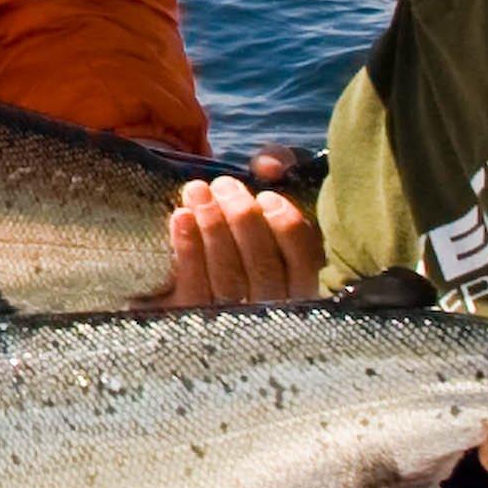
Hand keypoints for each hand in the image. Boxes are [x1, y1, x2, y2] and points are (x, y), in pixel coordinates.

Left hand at [156, 176, 322, 310]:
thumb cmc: (246, 215)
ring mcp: (234, 323)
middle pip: (263, 271)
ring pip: (229, 281)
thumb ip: (282, 163)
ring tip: (197, 191)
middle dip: (242, 221)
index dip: (288, 229)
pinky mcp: (193, 323)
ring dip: (212, 229)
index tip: (267, 197)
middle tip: (224, 185)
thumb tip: (268, 166)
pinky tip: (181, 216)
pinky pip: (193, 291)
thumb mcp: (272, 184)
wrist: (189, 253)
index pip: (305, 264)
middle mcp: (274, 312)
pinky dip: (188, 250)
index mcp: (303, 284)